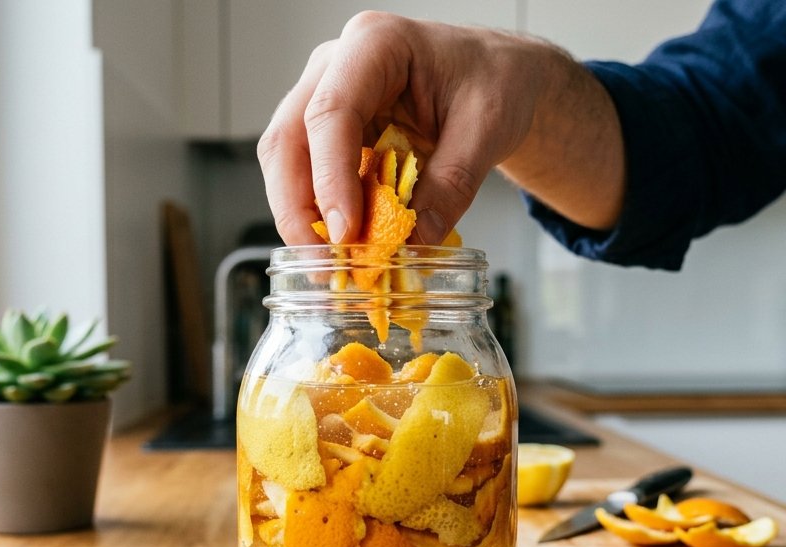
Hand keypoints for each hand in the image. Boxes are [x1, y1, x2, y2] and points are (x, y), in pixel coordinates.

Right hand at [257, 12, 549, 245]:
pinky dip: (323, 214)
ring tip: (335, 263)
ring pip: (288, 160)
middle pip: (290, 138)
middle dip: (298, 207)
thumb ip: (453, 182)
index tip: (345, 231)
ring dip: (304, 216)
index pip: (332, 112)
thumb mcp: (488, 128)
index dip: (330, 177)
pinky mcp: (332, 131)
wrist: (497, 76)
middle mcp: (336, 66)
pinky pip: (310, 174)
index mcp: (375, 44)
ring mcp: (326, 96)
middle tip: (326, 262)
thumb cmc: (494, 81)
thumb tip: (414, 239)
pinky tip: (346, 245)